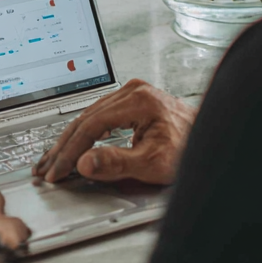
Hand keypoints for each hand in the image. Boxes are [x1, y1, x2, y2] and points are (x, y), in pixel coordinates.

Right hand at [34, 78, 195, 184]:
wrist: (215, 140)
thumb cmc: (191, 150)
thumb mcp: (154, 163)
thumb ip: (117, 163)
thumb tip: (84, 163)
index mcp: (137, 100)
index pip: (91, 125)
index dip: (71, 152)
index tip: (58, 172)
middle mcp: (132, 91)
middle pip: (85, 118)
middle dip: (63, 147)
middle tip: (46, 169)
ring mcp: (131, 93)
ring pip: (89, 116)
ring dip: (69, 141)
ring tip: (51, 160)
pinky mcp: (132, 101)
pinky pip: (99, 116)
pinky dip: (84, 134)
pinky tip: (72, 146)